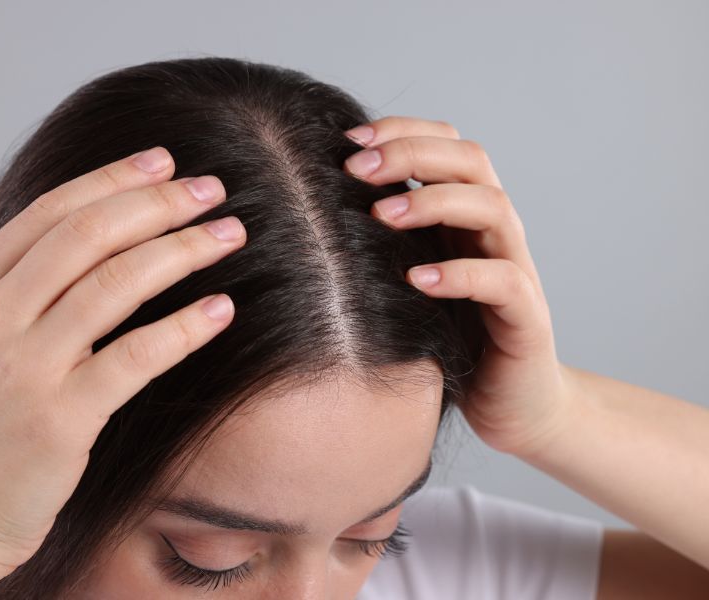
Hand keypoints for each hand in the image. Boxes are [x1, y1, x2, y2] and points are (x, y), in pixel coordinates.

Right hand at [0, 147, 245, 586]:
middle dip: (158, 204)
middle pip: (89, 234)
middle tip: (212, 188)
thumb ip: (14, 299)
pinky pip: (135, 356)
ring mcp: (22, 368)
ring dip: (183, 251)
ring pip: (116, 284)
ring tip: (229, 234)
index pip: (50, 212)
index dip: (113, 179)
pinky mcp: (58, 419)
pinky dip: (184, 328)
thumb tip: (88, 253)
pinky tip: (222, 311)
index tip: (163, 162)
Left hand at [343, 116, 575, 456]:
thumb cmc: (450, 337)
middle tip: (355, 168)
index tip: (346, 140)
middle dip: (411, 153)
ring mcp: (516, 269)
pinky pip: (503, 281)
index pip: (447, 145)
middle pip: (471, 160)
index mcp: (466, 217)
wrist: (512, 401)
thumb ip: (384, 244)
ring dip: (433, 201)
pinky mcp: (526, 317)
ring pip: (492, 208)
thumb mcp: (409, 281)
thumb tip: (312, 212)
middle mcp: (494, 233)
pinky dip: (460, 274)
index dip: (402, 131)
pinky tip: (418, 280)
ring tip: (382, 214)